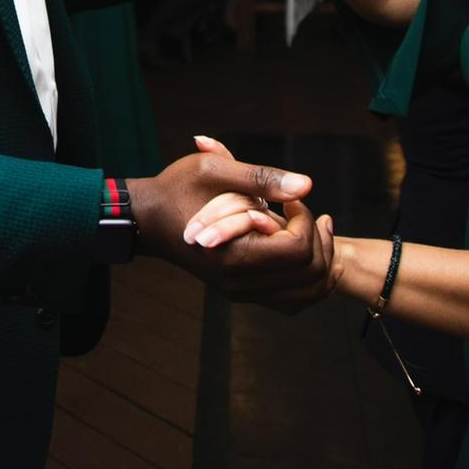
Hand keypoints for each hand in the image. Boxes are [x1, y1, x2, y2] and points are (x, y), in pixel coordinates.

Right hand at [127, 142, 334, 312]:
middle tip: (304, 209)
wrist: (147, 219)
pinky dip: (308, 276)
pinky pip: (293, 298)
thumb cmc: (177, 189)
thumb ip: (261, 178)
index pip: (297, 250)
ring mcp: (242, 292)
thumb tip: (306, 185)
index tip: (290, 200)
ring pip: (308, 291)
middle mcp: (240, 284)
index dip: (304, 220)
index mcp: (233, 256)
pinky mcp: (244, 291)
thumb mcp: (214, 171)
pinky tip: (305, 246)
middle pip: (309, 273)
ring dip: (320, 258)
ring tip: (315, 226)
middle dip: (317, 238)